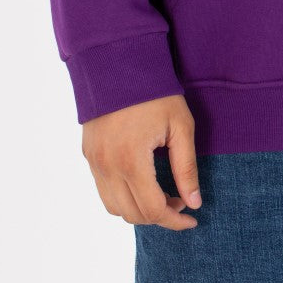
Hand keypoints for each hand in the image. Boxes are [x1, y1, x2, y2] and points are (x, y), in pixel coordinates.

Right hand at [82, 93, 201, 230]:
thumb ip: (186, 168)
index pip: (153, 209)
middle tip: (180, 201)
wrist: (119, 62)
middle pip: (133, 215)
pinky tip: (143, 182)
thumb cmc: (155, 92)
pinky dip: (123, 197)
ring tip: (162, 193)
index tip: (192, 219)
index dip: (175, 220)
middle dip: (160, 216)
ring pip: (114, 207)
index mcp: (131, 160)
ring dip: (139, 210)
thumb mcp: (180, 126)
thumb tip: (194, 202)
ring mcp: (94, 162)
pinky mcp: (88, 155)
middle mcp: (107, 166)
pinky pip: (103, 190)